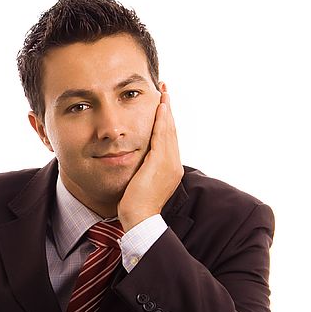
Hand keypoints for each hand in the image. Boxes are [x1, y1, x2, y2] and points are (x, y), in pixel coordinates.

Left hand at [117, 82, 183, 230]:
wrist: (139, 220)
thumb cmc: (136, 207)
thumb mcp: (141, 184)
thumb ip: (143, 171)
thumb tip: (137, 164)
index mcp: (171, 169)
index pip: (169, 140)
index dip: (167, 121)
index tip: (163, 106)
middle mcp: (174, 164)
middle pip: (172, 131)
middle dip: (168, 110)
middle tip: (165, 91)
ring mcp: (169, 163)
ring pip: (169, 130)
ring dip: (166, 110)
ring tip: (163, 93)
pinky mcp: (160, 162)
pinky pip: (162, 136)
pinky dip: (161, 120)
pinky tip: (160, 107)